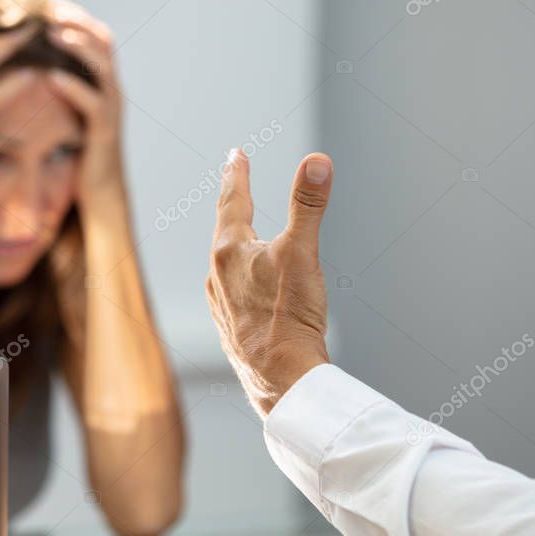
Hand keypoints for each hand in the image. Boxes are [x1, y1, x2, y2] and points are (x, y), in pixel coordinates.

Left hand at [43, 1, 125, 208]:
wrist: (101, 198)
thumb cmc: (79, 156)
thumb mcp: (70, 116)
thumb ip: (61, 89)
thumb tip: (32, 65)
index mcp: (102, 85)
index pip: (95, 37)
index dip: (75, 17)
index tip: (46, 3)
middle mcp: (112, 92)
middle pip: (104, 42)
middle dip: (79, 21)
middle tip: (50, 8)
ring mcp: (112, 111)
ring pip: (103, 67)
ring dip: (79, 47)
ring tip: (54, 33)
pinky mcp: (105, 133)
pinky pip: (94, 103)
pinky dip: (74, 87)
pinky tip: (51, 77)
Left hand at [205, 149, 333, 416]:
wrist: (281, 381)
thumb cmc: (289, 317)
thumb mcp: (303, 252)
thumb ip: (308, 205)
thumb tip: (316, 161)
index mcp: (230, 251)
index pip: (233, 200)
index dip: (236, 174)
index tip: (234, 154)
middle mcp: (217, 275)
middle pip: (225, 230)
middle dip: (232, 204)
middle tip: (233, 181)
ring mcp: (221, 304)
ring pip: (226, 264)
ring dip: (235, 245)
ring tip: (241, 234)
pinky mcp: (231, 330)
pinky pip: (232, 293)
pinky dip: (241, 279)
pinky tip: (247, 290)